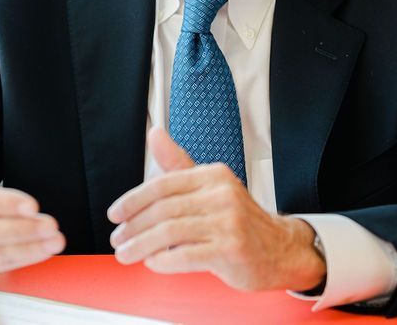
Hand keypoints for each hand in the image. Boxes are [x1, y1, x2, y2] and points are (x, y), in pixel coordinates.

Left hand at [107, 128, 324, 291]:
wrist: (280, 249)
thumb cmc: (240, 220)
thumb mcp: (211, 186)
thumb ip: (179, 164)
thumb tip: (154, 134)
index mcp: (213, 175)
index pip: (163, 184)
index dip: (133, 200)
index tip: (115, 214)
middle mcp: (222, 195)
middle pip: (163, 209)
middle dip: (133, 227)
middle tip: (118, 238)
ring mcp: (228, 223)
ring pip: (170, 233)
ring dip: (141, 246)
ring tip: (126, 254)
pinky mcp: (230, 250)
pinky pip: (185, 256)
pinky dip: (163, 261)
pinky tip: (153, 262)